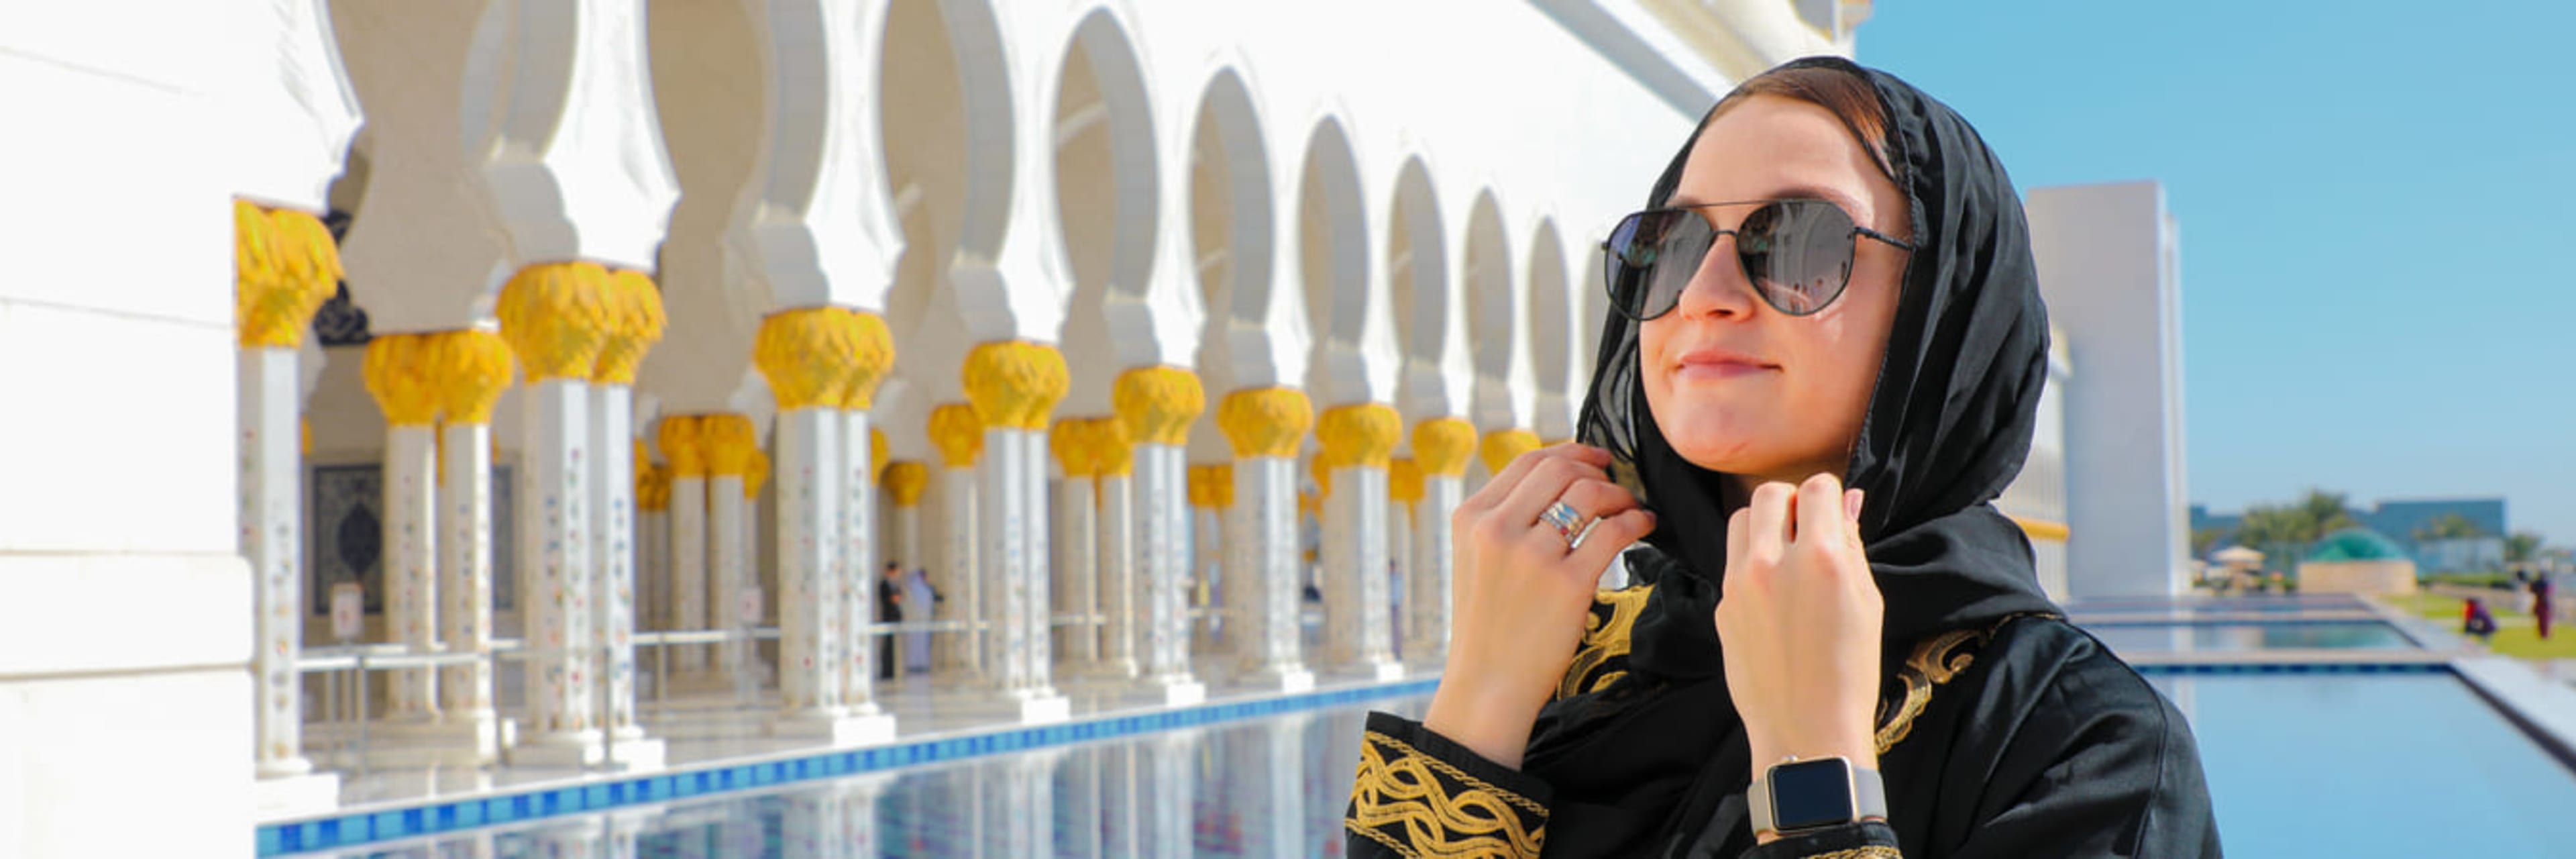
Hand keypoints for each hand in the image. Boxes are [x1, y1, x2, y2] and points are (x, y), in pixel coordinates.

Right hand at [1424, 444, 1654, 768]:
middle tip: (1617, 486)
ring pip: (1589, 494)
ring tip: (1631, 508)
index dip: (1570, 453)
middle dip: (1597, 471)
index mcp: (1471, 518)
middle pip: (1560, 470)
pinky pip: (1613, 532)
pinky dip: (1636, 521)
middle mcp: (1497, 530)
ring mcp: (1532, 556)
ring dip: (1619, 495)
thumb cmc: (1489, 623)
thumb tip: (1560, 478)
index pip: (1528, 461)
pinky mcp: (1566, 584)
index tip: (1595, 461)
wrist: (1487, 683)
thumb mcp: (1476, 559)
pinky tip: (1643, 526)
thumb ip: (1505, 518)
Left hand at [1715, 475, 1884, 800]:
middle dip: (1791, 502)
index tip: (1833, 511)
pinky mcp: (1720, 606)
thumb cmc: (1849, 672)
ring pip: (1740, 520)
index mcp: (1820, 559)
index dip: (1829, 495)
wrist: (1806, 731)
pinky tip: (1773, 593)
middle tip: (1807, 529)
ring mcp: (1739, 585)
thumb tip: (1847, 499)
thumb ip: (1851, 544)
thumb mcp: (1867, 603)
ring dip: (1763, 524)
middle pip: (1769, 494)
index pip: (1816, 488)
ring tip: (1786, 555)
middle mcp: (1772, 563)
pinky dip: (1750, 561)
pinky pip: (1731, 561)